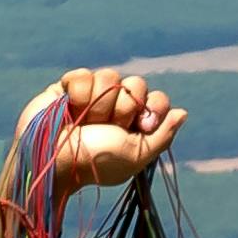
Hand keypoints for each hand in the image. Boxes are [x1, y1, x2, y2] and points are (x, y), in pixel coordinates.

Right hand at [30, 68, 183, 203]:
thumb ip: (163, 135)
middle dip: (123, 107)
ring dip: (98, 103)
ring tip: (83, 122)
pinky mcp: (67, 87)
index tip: (141, 127)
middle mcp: (115, 106)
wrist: (55, 160)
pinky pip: (82, 74)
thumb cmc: (96, 163)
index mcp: (135, 123)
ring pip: (109, 76)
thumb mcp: (136, 154)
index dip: (153, 108)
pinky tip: (69, 109)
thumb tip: (182, 112)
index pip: (157, 98)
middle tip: (107, 127)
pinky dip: (77, 93)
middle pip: (136, 83)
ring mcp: (92, 94)